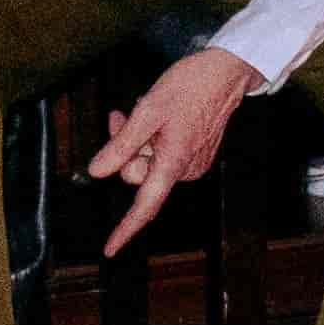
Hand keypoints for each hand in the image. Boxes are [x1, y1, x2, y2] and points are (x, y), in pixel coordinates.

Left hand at [88, 45, 258, 254]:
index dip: (125, 229)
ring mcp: (191, 163)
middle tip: (120, 117)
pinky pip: (161, 156)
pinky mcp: (195, 154)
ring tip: (141, 110)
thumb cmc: (189, 87)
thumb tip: (97, 172)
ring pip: (147, 163)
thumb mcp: (147, 111)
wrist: (226, 74)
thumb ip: (122, 144)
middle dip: (123, 150)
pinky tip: (156, 118)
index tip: (110, 250)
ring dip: (136, 140)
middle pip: (138, 175)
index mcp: (173, 163)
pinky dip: (150, 140)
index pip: (145, 205)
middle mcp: (185, 170)